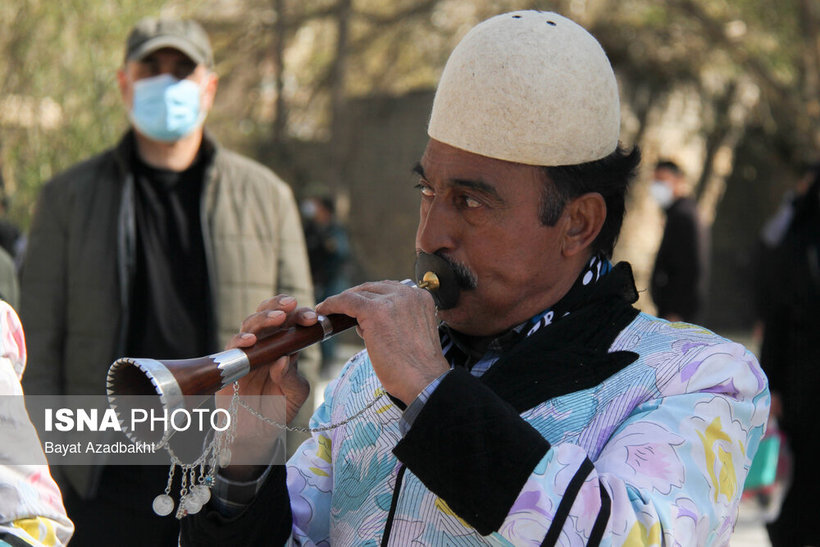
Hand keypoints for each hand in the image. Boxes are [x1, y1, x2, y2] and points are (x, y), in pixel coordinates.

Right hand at [218, 295, 312, 478]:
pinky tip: (251, 341)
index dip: (302, 316)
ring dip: (264, 318)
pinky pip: (231, 347)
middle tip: (293, 304)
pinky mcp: (229, 364)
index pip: (293, 323)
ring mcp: (246, 352)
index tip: (313, 318)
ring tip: (278, 318)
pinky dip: (240, 341)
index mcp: (286, 347)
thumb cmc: (277, 410)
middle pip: (269, 314)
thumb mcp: (295, 395)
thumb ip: (292, 378)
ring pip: (250, 324)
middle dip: (280, 305)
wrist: (255, 434)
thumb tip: (284, 359)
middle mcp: (265, 345)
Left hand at [316, 281, 447, 404]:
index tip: (356, 305)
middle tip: (340, 308)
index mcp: (420, 298)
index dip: (370, 297)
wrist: (424, 381)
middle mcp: (408, 294)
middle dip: (355, 297)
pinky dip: (332, 304)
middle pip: (372, 288)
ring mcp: (392, 301)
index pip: (389, 289)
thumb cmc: (418, 368)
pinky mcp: (374, 311)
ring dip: (342, 302)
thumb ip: (397, 321)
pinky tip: (323, 311)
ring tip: (329, 311)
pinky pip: (346, 301)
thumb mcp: (413, 334)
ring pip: (358, 293)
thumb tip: (367, 323)